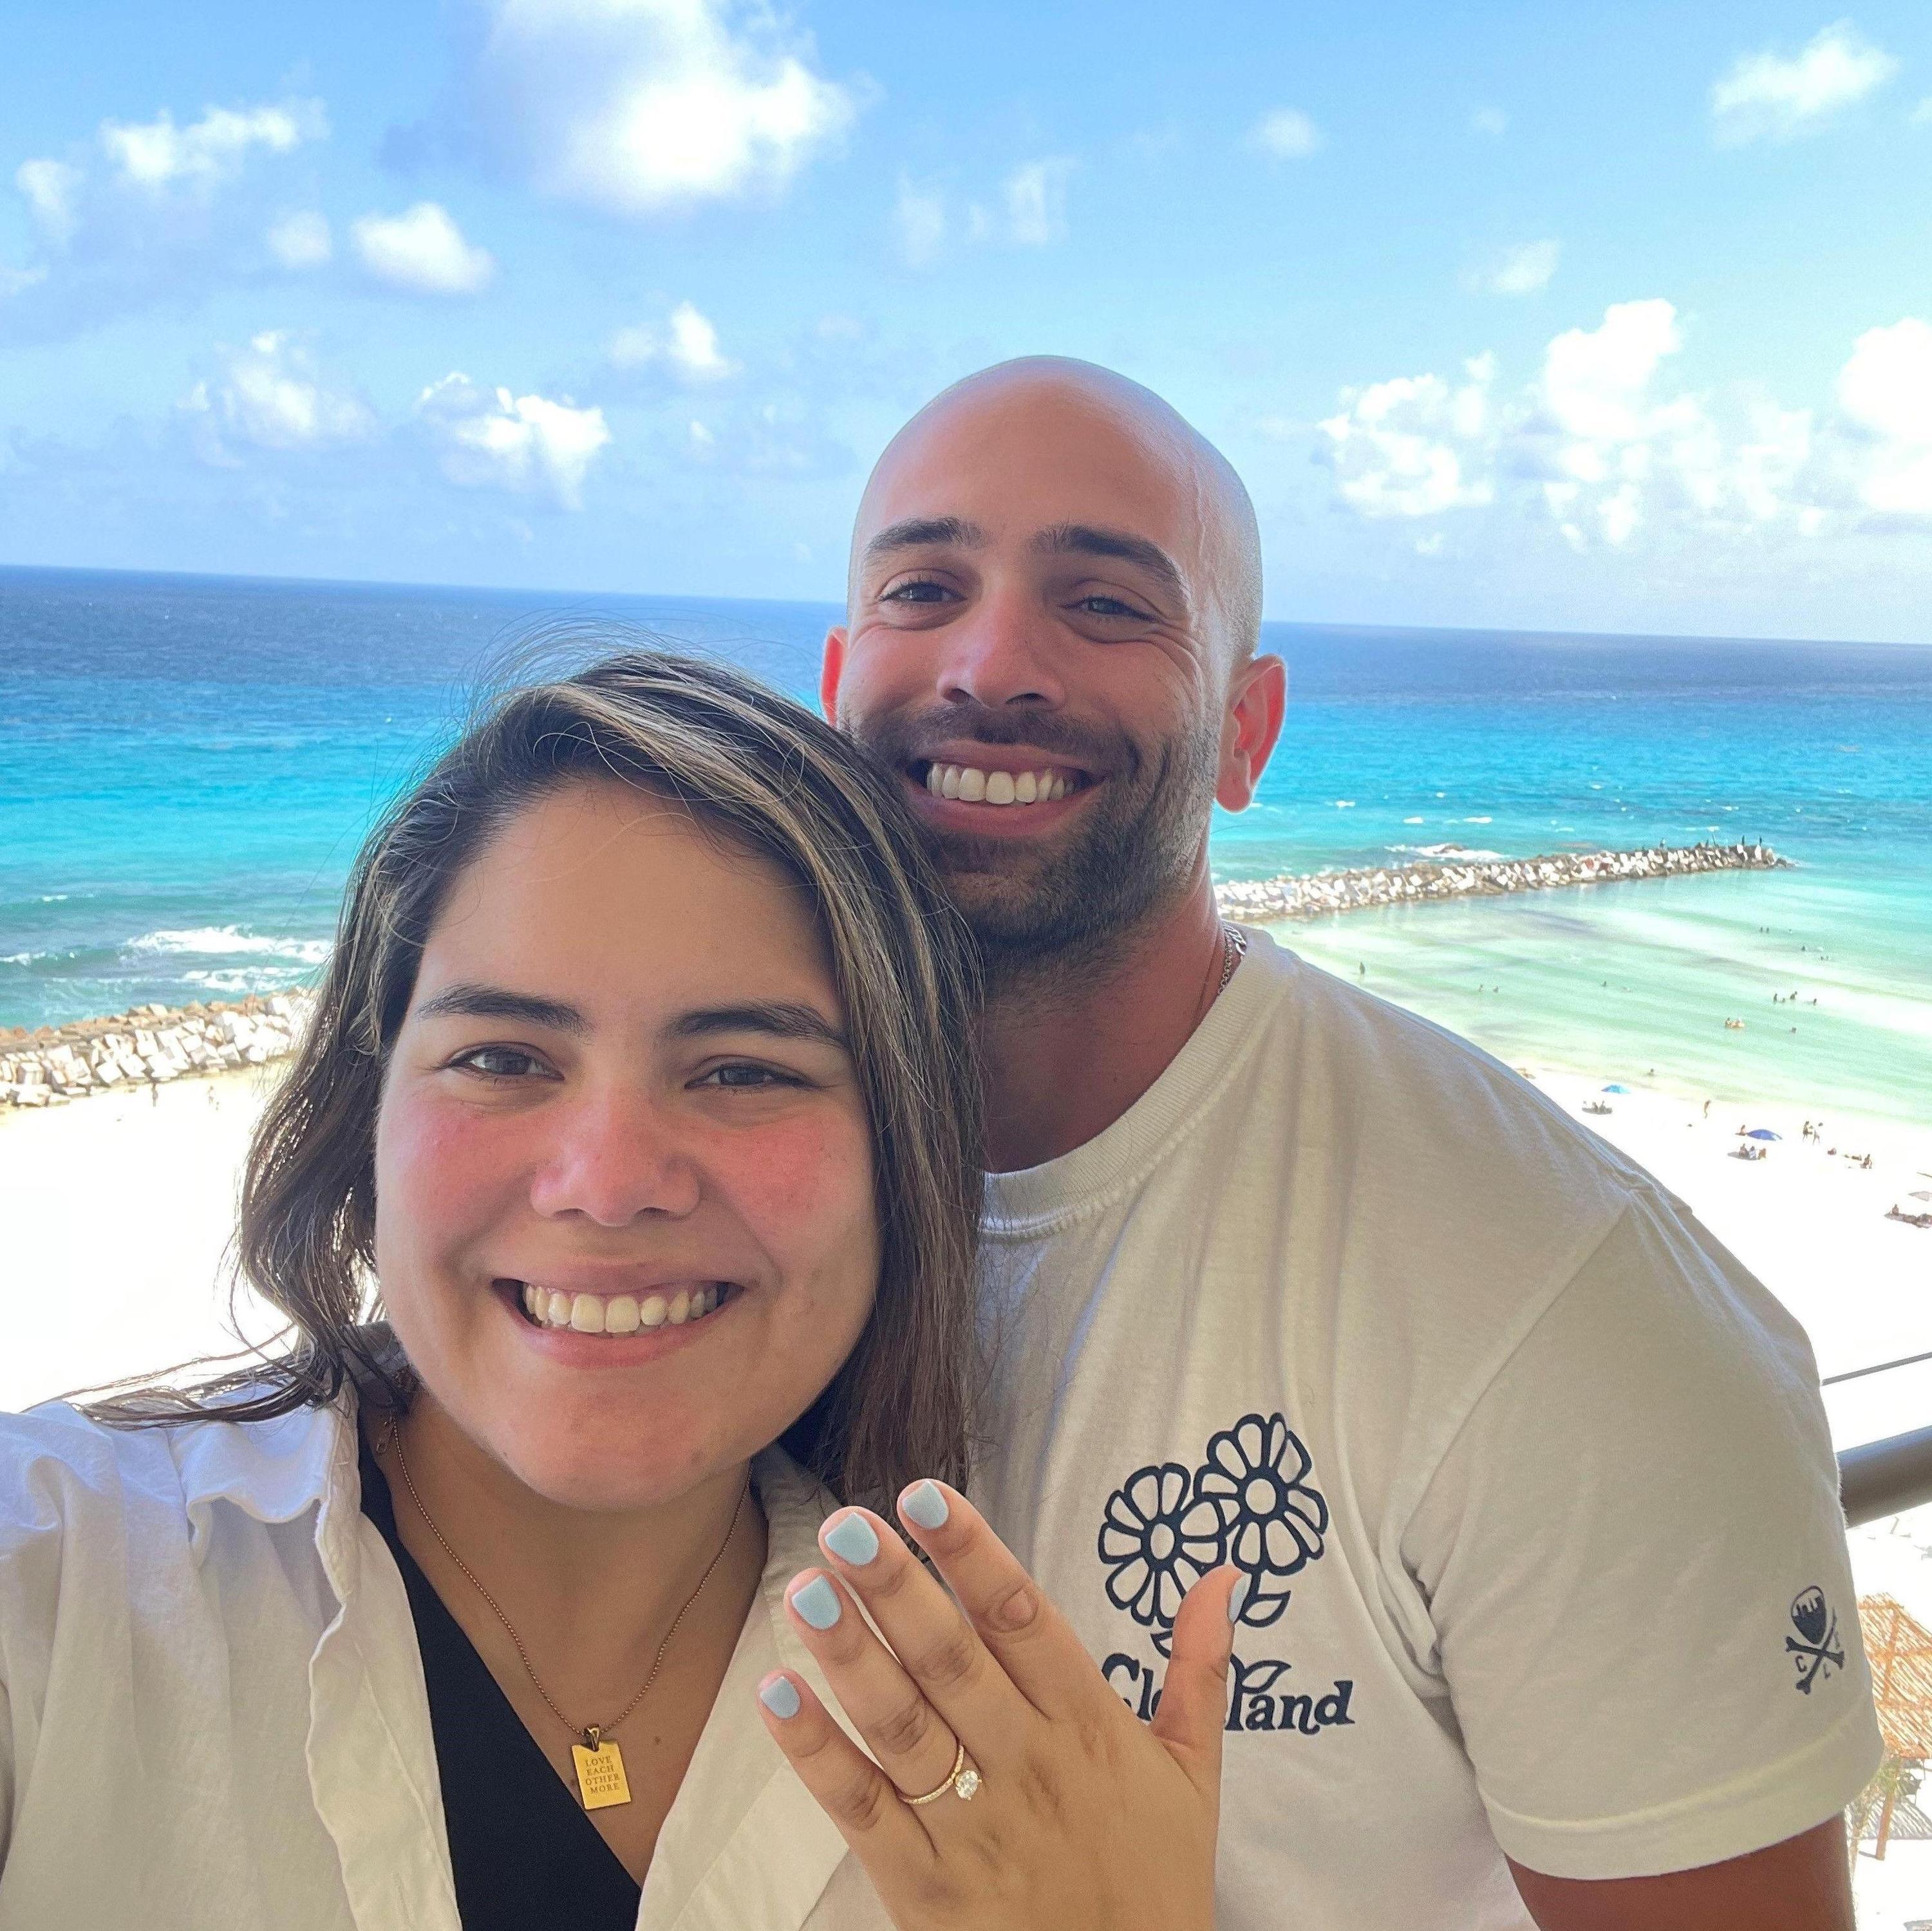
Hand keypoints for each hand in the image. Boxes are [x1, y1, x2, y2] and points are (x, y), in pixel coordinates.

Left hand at [754, 1479, 1242, 1930]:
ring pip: (904, 1729)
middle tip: (848, 1524)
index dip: (974, 1555)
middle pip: (955, 1664)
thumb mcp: (1194, 1778)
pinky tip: (776, 1695)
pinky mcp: (926, 1891)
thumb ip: (1198, 1670)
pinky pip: (864, 1813)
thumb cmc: (1156, 1885)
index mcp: (1089, 1728)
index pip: (1025, 1620)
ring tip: (805, 1590)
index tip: (924, 1495)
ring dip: (850, 1658)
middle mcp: (1028, 1767)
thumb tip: (1221, 1575)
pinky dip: (818, 1756)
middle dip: (899, 1591)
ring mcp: (974, 1830)